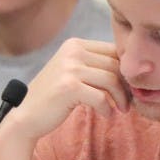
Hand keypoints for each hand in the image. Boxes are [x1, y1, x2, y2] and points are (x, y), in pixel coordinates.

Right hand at [9, 39, 128, 141]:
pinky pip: (101, 97)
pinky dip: (107, 109)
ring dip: (121, 98)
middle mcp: (72, 51)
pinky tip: (107, 115)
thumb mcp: (73, 72)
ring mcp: (69, 68)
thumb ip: (95, 65)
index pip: (113, 50)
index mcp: (75, 44)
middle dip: (127, 85)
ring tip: (121, 109)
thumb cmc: (54, 97)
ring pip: (111, 80)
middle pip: (116, 64)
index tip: (130, 87)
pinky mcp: (69, 87)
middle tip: (128, 102)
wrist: (26, 116)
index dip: (127, 69)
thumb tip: (132, 68)